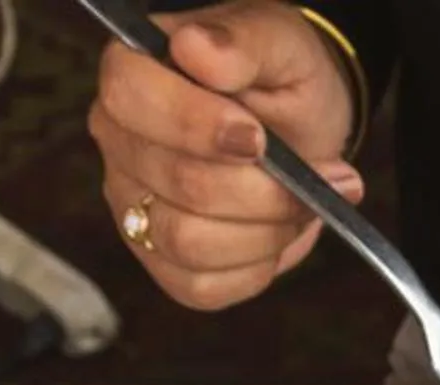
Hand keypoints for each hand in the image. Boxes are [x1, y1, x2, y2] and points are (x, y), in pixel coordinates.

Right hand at [89, 2, 362, 310]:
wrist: (301, 128)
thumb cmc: (281, 78)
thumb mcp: (279, 43)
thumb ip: (242, 41)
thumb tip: (196, 47)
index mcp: (131, 75)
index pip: (132, 100)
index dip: (197, 126)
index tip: (258, 137)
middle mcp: (119, 144)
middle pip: (179, 184)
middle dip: (264, 189)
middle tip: (320, 175)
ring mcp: (132, 207)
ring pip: (189, 243)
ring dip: (267, 230)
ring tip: (305, 203)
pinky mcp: (161, 261)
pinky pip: (201, 288)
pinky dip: (256, 268)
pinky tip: (277, 233)